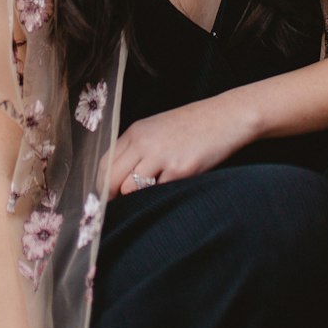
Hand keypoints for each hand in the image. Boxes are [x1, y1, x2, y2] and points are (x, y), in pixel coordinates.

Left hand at [100, 90, 255, 199]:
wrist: (226, 116)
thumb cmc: (193, 125)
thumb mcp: (158, 130)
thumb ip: (137, 149)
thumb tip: (118, 180)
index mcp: (136, 132)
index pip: (104, 164)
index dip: (101, 186)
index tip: (105, 200)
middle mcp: (143, 142)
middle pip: (111, 178)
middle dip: (112, 198)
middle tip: (118, 211)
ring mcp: (161, 156)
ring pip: (129, 188)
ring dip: (136, 198)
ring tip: (149, 197)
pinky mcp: (180, 169)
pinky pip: (157, 192)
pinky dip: (160, 196)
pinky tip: (171, 189)